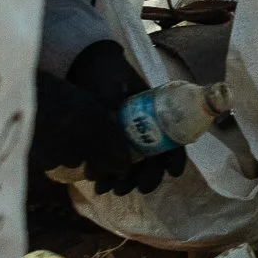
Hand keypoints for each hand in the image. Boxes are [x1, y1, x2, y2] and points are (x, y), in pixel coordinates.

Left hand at [33, 43, 186, 193]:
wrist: (82, 66)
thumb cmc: (103, 71)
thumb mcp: (108, 82)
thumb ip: (108, 99)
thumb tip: (107, 117)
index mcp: (155, 111)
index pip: (173, 137)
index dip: (175, 156)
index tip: (173, 172)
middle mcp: (146, 127)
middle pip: (155, 157)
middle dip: (149, 176)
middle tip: (140, 189)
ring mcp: (127, 136)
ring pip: (135, 165)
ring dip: (128, 181)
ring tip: (115, 191)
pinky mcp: (108, 143)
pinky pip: (114, 164)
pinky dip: (109, 176)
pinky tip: (100, 187)